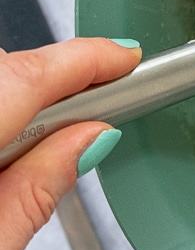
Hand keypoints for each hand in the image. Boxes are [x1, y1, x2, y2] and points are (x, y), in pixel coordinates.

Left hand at [0, 38, 140, 249]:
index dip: (87, 60)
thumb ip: (39, 191)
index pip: (30, 76)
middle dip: (53, 84)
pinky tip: (7, 149)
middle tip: (101, 115)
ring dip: (19, 101)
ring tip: (44, 150)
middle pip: (6, 72)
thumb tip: (90, 138)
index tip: (128, 58)